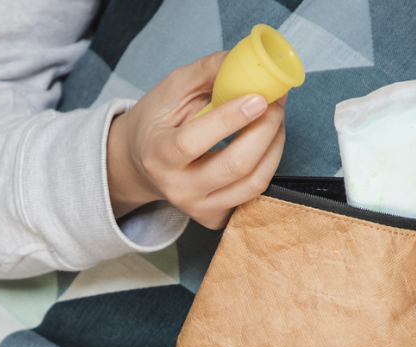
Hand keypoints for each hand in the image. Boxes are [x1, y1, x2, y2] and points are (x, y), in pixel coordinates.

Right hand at [106, 51, 285, 228]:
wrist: (140, 164)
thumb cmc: (156, 124)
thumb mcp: (171, 90)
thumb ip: (206, 73)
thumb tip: (245, 61)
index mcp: (158, 155)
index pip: (192, 143)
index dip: (229, 120)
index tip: (258, 98)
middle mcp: (178, 188)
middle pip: (235, 166)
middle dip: (266, 129)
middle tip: (276, 102)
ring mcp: (199, 207)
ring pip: (254, 182)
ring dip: (275, 145)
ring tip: (275, 118)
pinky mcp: (216, 217)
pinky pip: (255, 193)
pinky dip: (269, 163)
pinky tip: (264, 142)